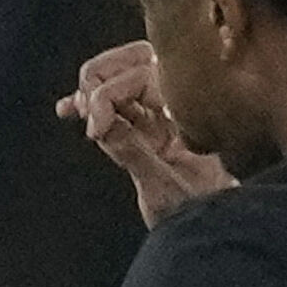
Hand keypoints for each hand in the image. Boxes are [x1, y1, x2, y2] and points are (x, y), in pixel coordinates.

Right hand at [57, 41, 231, 223]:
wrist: (218, 224)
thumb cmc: (203, 209)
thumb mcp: (165, 186)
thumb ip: (134, 153)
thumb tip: (103, 125)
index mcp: (190, 108)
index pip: (141, 76)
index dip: (108, 96)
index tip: (95, 129)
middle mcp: (179, 101)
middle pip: (133, 62)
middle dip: (100, 78)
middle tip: (85, 109)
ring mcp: (164, 111)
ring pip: (123, 77)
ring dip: (92, 88)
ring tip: (72, 108)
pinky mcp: (150, 126)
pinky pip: (119, 103)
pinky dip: (94, 104)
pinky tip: (68, 109)